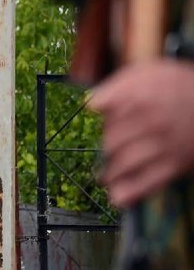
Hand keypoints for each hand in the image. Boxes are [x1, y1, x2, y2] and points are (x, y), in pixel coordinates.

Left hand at [89, 60, 193, 207]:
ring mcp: (163, 145)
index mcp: (139, 96)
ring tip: (105, 177)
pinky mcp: (175, 165)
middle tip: (110, 149)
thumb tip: (91, 105)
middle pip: (111, 138)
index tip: (100, 113)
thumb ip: (117, 84)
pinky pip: (147, 183)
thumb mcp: (150, 71)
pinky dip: (129, 193)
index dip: (99, 110)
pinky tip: (117, 198)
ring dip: (110, 173)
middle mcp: (149, 121)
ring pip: (123, 163)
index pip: (102, 107)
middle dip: (106, 145)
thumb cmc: (180, 85)